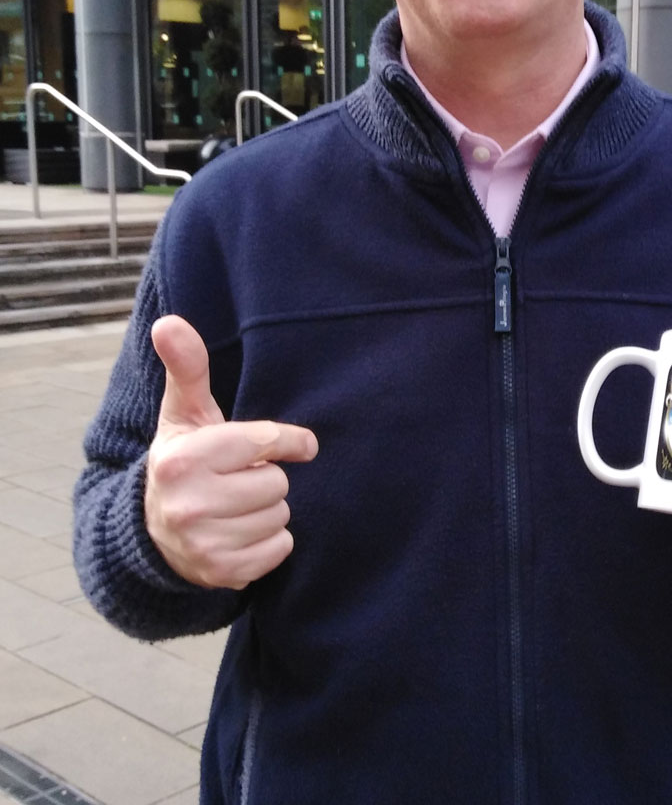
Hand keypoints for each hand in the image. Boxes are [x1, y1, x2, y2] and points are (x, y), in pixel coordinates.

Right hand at [145, 314, 318, 589]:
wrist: (153, 534)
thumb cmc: (184, 460)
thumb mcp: (183, 414)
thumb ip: (186, 367)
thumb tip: (168, 321)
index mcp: (182, 458)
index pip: (264, 441)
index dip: (285, 440)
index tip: (296, 442)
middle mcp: (188, 504)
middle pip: (277, 482)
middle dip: (264, 478)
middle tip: (237, 480)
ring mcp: (203, 545)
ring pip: (280, 515)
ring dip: (268, 509)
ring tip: (235, 505)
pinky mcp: (221, 574)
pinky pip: (281, 549)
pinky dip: (270, 541)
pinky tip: (241, 532)